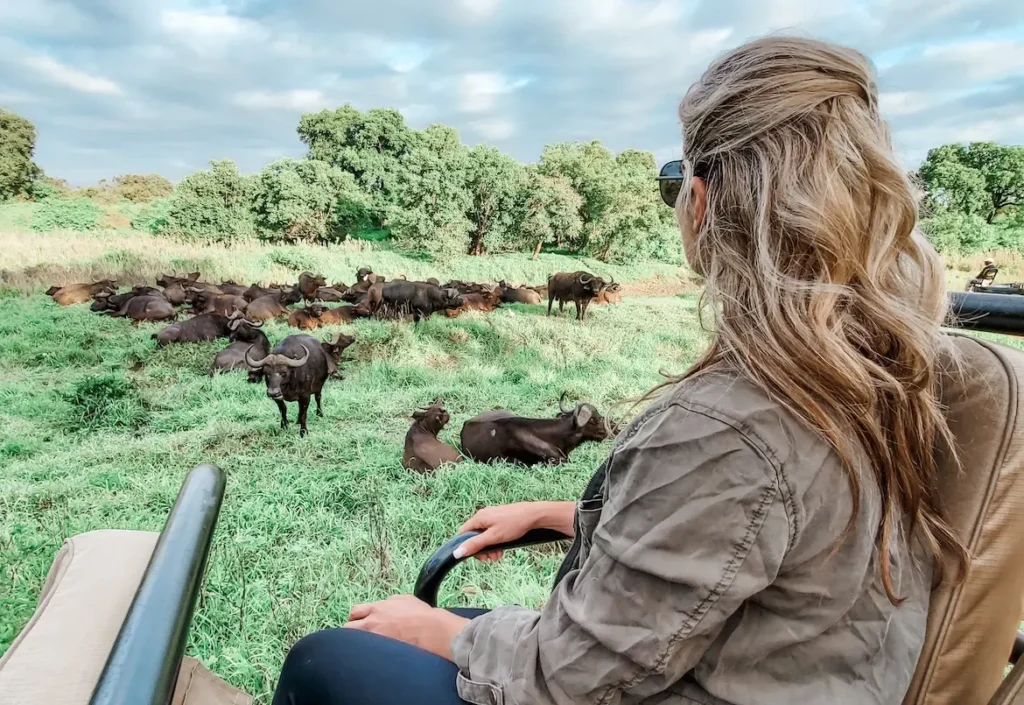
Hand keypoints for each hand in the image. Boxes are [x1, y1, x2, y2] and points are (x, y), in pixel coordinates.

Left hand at [344, 595, 468, 660]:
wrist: (431, 630)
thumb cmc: (421, 614)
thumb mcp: (405, 599)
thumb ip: (390, 602)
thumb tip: (384, 604)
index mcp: (377, 608)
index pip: (354, 612)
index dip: (355, 618)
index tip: (359, 623)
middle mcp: (371, 623)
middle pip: (348, 628)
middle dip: (351, 632)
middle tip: (359, 636)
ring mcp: (375, 639)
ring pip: (354, 644)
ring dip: (356, 645)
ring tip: (363, 649)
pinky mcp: (380, 653)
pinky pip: (366, 655)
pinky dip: (366, 655)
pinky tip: (373, 657)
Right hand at [455, 501, 574, 561]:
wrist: (534, 515)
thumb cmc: (514, 525)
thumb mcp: (493, 538)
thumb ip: (475, 545)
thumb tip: (456, 553)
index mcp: (479, 518)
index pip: (463, 533)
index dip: (466, 547)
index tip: (474, 557)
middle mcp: (483, 515)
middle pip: (474, 536)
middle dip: (481, 549)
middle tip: (490, 559)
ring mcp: (492, 516)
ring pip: (485, 535)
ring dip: (489, 548)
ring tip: (498, 556)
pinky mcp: (500, 518)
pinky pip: (492, 532)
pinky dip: (495, 542)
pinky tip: (503, 549)